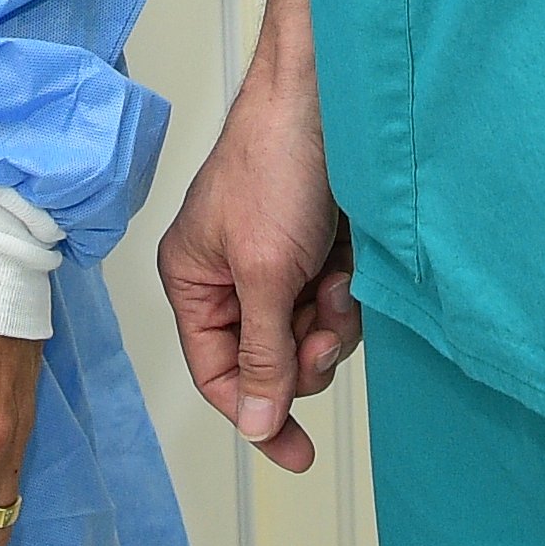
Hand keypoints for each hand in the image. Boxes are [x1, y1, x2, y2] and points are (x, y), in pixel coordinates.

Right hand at [153, 59, 361, 471]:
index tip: (298, 451)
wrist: (331, 95)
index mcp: (194, 280)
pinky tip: (350, 265)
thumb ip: (260, 354)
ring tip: (338, 281)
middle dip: (303, 351)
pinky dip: (347, 292)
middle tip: (323, 331)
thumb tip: (252, 422)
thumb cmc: (276, 162)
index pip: (218, 372)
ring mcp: (276, 260)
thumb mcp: (266, 273)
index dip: (256, 414)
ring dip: (331, 319)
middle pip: (270, 359)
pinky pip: (334, 302)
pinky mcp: (316, 247)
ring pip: (308, 334)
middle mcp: (230, 275)